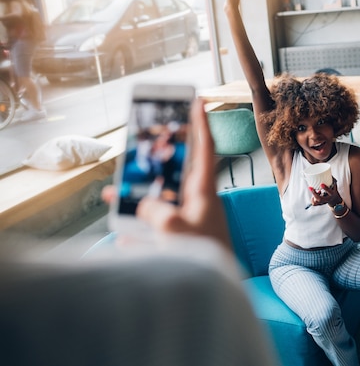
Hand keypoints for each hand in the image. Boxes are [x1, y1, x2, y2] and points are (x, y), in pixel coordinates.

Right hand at [102, 100, 230, 247]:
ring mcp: (190, 221)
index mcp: (204, 192)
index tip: (198, 101)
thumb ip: (156, 211)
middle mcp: (198, 202)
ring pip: (160, 201)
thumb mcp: (174, 229)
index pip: (204, 150)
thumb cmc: (202, 256)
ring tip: (112, 195)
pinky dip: (140, 231)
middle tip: (138, 152)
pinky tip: (123, 240)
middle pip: (175, 174)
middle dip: (154, 163)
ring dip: (137, 199)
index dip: (200, 125)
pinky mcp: (182, 239)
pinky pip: (156, 228)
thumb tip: (146, 206)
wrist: (216, 290)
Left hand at [308, 177, 339, 207]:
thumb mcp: (334, 185)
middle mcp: (327, 199)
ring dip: (314, 196)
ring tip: (316, 191)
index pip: (329, 191)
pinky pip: (314, 203)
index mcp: (332, 194)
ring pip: (316, 202)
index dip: (325, 188)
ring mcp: (323, 202)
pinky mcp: (320, 204)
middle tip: (310, 187)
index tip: (321, 184)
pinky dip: (312, 199)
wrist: (334, 199)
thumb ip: (331, 179)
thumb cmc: (332, 190)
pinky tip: (314, 195)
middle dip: (314, 193)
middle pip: (320, 199)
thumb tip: (327, 171)